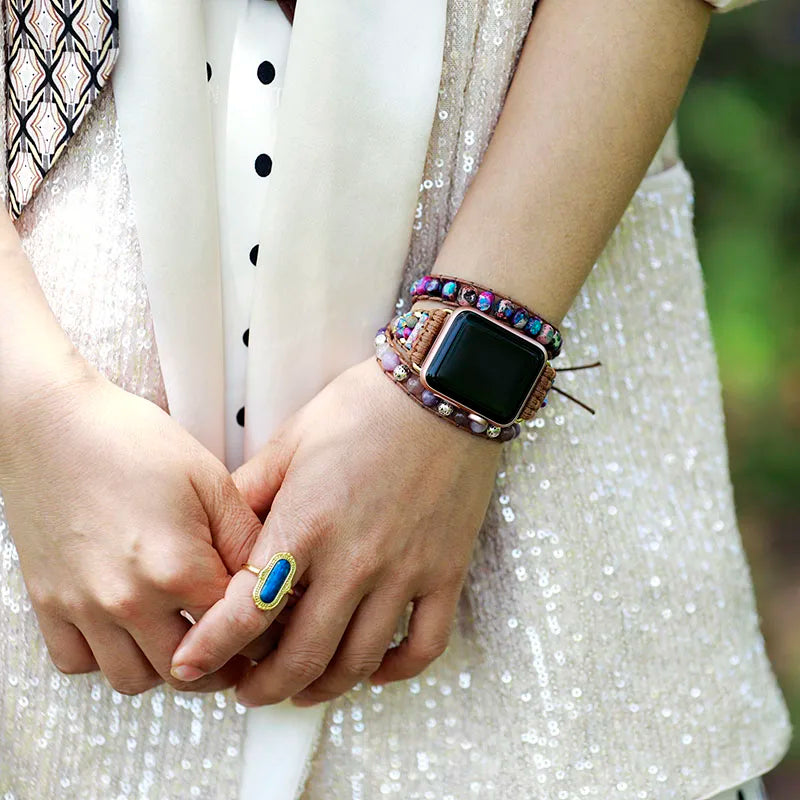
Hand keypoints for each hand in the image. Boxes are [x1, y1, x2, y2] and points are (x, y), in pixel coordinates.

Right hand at [0, 365, 262, 694]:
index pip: (236, 631)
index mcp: (178, 569)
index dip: (262, 634)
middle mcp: (128, 600)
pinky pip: (76, 663)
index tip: (270, 631)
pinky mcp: (48, 602)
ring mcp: (83, 607)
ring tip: (183, 638)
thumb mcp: (211, 481)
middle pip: (187, 672)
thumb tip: (272, 579)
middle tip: (235, 646)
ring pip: (132, 680)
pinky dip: (105, 658)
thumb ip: (246, 538)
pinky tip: (127, 629)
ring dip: (165, 668)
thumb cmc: (134, 441)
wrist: (56, 424)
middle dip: (220, 665)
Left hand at [170, 356, 500, 706]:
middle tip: (248, 690)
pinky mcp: (445, 572)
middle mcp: (354, 560)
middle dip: (264, 687)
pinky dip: (396, 670)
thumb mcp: (292, 440)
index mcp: (306, 525)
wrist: (444, 391)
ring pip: (358, 661)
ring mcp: (404, 571)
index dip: (212, 648)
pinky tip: (374, 668)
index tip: (190, 667)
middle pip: (301, 655)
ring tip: (301, 689)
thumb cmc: (365, 407)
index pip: (246, 609)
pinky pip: (424, 645)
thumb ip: (250, 492)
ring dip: (322, 688)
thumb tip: (217, 532)